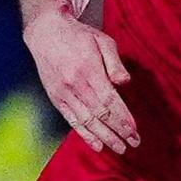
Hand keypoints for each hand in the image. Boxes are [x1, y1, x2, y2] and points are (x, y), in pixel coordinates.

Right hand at [27, 9, 137, 153]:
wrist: (46, 32)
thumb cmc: (79, 36)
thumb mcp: (101, 40)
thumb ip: (114, 62)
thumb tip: (124, 82)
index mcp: (89, 69)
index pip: (109, 100)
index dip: (123, 117)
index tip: (134, 130)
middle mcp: (75, 84)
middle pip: (100, 114)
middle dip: (118, 131)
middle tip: (134, 143)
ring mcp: (64, 93)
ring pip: (87, 121)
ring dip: (104, 137)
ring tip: (120, 148)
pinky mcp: (56, 98)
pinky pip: (72, 120)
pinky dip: (85, 135)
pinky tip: (97, 145)